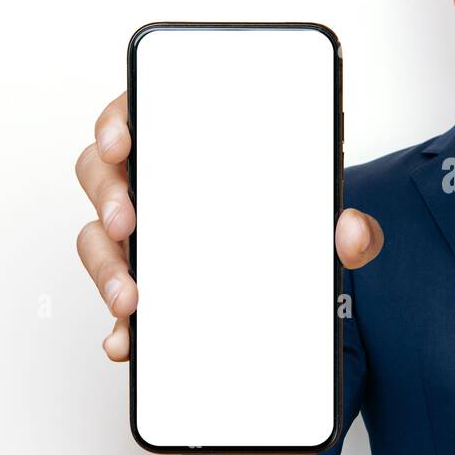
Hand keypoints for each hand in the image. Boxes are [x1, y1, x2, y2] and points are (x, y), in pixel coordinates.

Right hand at [75, 91, 384, 362]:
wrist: (287, 282)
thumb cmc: (287, 223)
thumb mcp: (324, 223)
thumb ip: (350, 229)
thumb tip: (355, 234)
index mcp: (188, 148)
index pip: (136, 115)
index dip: (117, 123)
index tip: (121, 142)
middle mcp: (152, 184)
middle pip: (101, 175)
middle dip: (108, 197)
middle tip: (129, 223)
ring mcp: (140, 233)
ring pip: (98, 239)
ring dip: (106, 267)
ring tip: (130, 296)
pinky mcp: (139, 280)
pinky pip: (117, 297)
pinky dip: (120, 324)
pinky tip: (129, 340)